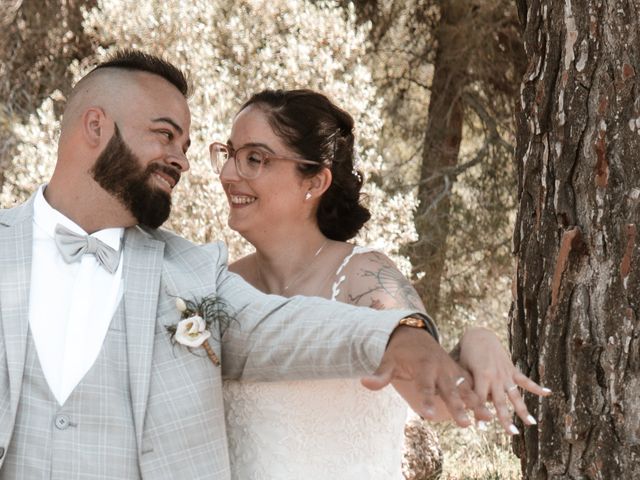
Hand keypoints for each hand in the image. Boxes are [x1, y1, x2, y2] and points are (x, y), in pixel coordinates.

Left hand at [361, 325, 492, 427]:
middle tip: (465, 424)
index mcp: (423, 366)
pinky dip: (481, 395)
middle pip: (449, 389)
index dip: (427, 401)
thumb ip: (380, 374)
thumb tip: (364, 382)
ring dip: (476, 402)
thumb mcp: (387, 360)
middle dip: (457, 406)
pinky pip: (472, 384)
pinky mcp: (458, 371)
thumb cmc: (399, 352)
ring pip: (466, 387)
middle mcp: (440, 367)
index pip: (424, 386)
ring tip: (488, 418)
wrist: (414, 335)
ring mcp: (451, 369)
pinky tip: (491, 411)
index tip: (429, 416)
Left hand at [457, 327, 551, 433]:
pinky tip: (548, 393)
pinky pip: (525, 380)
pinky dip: (536, 387)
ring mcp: (506, 374)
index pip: (480, 399)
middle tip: (512, 433)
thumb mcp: (463, 368)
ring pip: (515, 395)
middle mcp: (496, 377)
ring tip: (531, 423)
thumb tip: (461, 404)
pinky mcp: (512, 370)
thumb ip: (465, 385)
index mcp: (482, 376)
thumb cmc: (467, 354)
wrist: (479, 336)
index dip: (480, 413)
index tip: (481, 428)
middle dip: (506, 418)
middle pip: (501, 401)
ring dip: (523, 410)